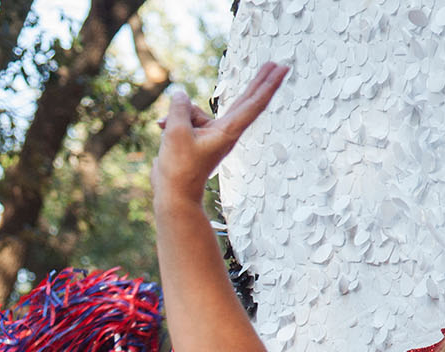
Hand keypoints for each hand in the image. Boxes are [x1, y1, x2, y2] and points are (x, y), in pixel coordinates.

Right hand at [153, 62, 287, 203]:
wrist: (173, 194)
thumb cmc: (179, 168)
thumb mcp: (176, 132)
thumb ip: (180, 108)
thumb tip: (180, 95)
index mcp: (228, 131)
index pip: (254, 104)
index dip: (268, 85)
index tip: (282, 69)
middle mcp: (225, 131)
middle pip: (246, 101)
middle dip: (258, 81)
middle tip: (275, 64)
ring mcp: (212, 134)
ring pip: (200, 110)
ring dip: (181, 114)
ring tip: (166, 127)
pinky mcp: (200, 138)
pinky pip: (189, 119)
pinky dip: (175, 121)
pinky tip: (161, 126)